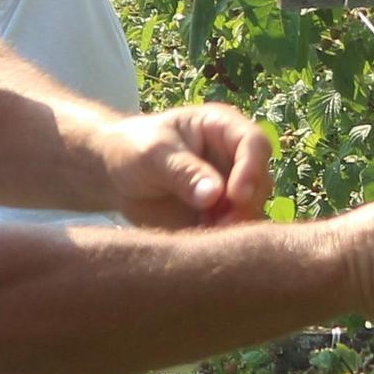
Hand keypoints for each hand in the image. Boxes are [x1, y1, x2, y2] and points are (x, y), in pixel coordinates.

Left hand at [99, 103, 274, 229]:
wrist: (113, 175)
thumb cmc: (132, 148)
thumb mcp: (152, 154)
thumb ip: (183, 172)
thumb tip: (215, 196)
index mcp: (223, 128)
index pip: (254, 144)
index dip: (251, 169)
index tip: (235, 196)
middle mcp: (233, 158)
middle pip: (260, 182)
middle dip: (245, 206)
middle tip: (219, 224)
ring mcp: (229, 190)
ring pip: (252, 211)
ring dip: (235, 227)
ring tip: (204, 234)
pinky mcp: (220, 217)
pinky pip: (234, 232)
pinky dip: (223, 241)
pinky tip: (201, 245)